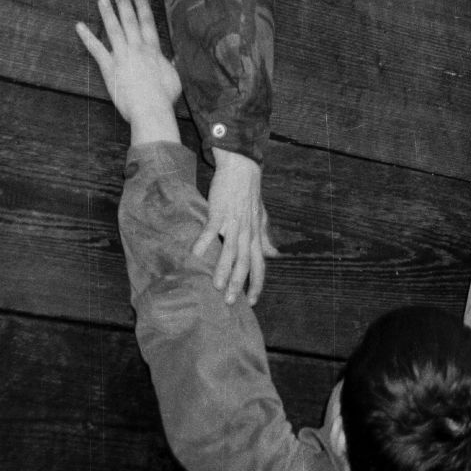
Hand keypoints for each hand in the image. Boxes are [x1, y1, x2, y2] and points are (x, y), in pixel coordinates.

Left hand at [76, 0, 181, 142]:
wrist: (151, 109)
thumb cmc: (164, 98)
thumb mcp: (174, 79)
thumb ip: (171, 66)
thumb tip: (174, 58)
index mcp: (154, 51)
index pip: (147, 24)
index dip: (143, 7)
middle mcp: (138, 48)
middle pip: (130, 21)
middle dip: (124, 3)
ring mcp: (123, 56)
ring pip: (114, 29)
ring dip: (108, 13)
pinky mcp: (110, 67)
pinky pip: (96, 49)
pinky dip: (87, 37)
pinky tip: (79, 26)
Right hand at [192, 149, 279, 305]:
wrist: (242, 168)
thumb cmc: (249, 194)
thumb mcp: (261, 217)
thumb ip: (265, 237)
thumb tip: (275, 254)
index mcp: (256, 235)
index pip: (259, 265)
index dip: (256, 284)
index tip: (251, 302)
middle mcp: (247, 232)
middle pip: (244, 263)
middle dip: (237, 284)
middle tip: (228, 302)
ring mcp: (234, 222)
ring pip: (230, 251)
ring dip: (222, 269)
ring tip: (215, 285)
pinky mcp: (219, 212)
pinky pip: (212, 230)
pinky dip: (204, 242)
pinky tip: (195, 253)